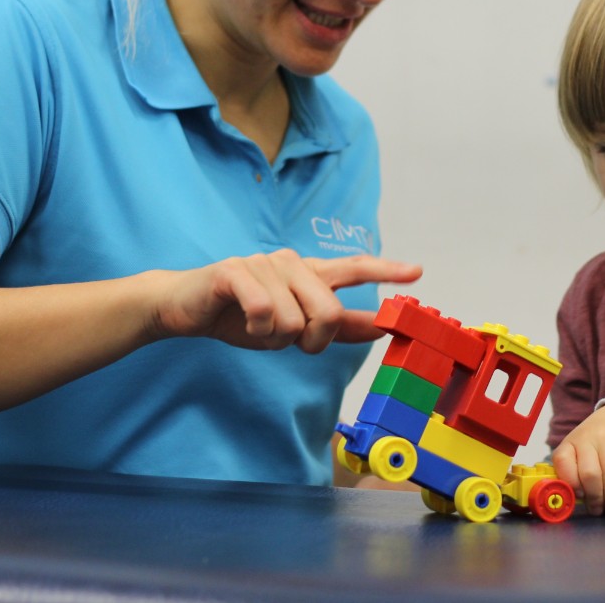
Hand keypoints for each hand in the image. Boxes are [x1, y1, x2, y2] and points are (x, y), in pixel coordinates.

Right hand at [149, 250, 420, 353]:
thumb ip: (335, 325)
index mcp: (307, 274)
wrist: (186, 307)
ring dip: (274, 339)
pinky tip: (242, 320)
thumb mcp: (292, 325)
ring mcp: (263, 264)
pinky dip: (255, 328)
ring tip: (256, 327)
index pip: (353, 267)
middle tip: (291, 342)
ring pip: (294, 322)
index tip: (417, 272)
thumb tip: (378, 328)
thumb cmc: (241, 315)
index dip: (386, 271)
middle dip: (313, 342)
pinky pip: (264, 312)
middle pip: (328, 313)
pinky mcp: (235, 272)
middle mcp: (290, 263)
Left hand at [551, 403, 604, 515]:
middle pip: (589, 475)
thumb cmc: (596, 443)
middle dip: (595, 498)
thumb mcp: (579, 454)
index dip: (570, 483)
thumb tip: (576, 501)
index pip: (562, 462)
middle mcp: (585, 439)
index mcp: (569, 444)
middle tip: (599, 509)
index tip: (580, 496)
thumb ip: (574, 473)